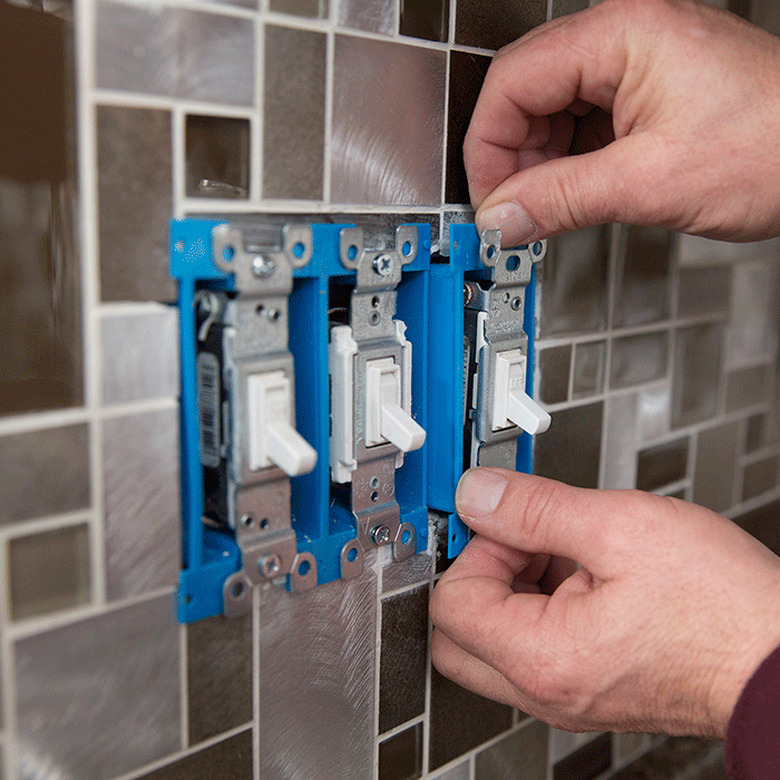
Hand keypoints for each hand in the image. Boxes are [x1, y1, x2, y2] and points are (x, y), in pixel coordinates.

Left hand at [429, 468, 779, 736]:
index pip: (451, 602)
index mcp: (542, 657)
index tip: (505, 520)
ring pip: (493, 638)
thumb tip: (479, 494)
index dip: (475, 548)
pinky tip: (585, 571)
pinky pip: (532, 645)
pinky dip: (540, 603)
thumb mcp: (621, 527)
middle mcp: (546, 688)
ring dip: (513, 584)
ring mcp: (564, 692)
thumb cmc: (724, 608)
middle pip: (458, 631)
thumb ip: (535, 507)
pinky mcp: (585, 685)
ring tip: (569, 550)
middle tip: (524, 536)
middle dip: (481, 571)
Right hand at [465, 0, 779, 245]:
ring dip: (538, 165)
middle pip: (525, 93)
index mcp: (622, 34)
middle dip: (511, 158)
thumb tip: (502, 218)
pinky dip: (566, 164)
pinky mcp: (645, 95)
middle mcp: (625, 38)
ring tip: (547, 208)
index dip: (488, 147)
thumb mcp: (650, 182)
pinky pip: (582, 125)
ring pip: (550, 112)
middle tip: (514, 210)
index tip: (490, 200)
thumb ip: (562, 199)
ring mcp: (635, 65)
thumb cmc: (776, 146)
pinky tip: (572, 195)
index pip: (512, 82)